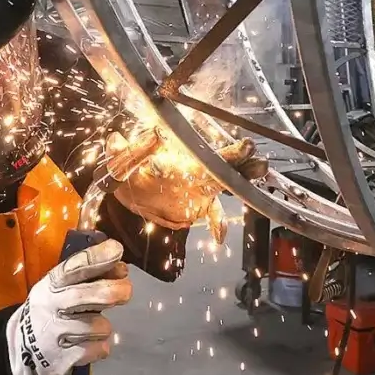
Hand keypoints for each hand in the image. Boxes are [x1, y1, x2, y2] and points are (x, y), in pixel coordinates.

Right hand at [6, 238, 131, 374]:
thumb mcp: (65, 289)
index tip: (117, 250)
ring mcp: (52, 333)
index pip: (73, 268)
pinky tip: (92, 345)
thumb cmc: (56, 312)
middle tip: (127, 291)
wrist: (24, 351)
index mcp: (52, 284)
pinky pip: (93, 350)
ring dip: (103, 327)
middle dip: (109, 291)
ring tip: (97, 328)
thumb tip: (121, 270)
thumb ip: (92, 278)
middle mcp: (49, 306)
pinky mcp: (60, 358)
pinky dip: (100, 347)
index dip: (96, 258)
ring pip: (93, 327)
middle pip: (80, 296)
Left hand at [106, 130, 266, 232]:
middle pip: (222, 165)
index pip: (204, 152)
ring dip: (242, 180)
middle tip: (257, 160)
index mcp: (180, 157)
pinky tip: (219, 235)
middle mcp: (195, 170)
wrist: (131, 194)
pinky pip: (213, 214)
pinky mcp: (198, 206)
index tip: (243, 146)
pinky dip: (217, 224)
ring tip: (259, 174)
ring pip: (225, 183)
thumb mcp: (121, 161)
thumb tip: (115, 139)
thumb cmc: (129, 172)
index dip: (224, 151)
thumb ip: (121, 151)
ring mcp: (199, 188)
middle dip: (240, 161)